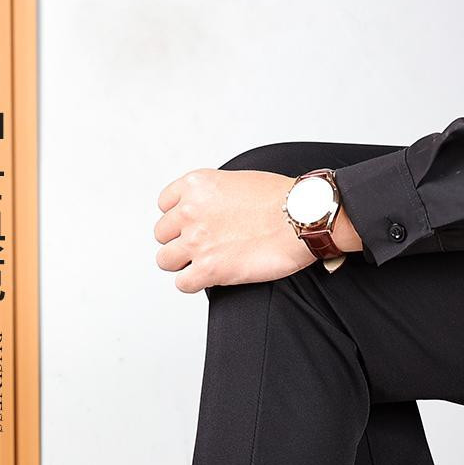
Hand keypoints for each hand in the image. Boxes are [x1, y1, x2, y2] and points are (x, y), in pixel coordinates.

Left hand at [154, 168, 360, 293]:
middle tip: (201, 246)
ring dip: (182, 264)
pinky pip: (182, 284)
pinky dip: (193, 283)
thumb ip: (213, 196)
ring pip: (165, 260)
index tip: (191, 225)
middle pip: (162, 235)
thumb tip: (209, 213)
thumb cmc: (281, 199)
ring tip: (204, 263)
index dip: (179, 218)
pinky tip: (210, 277)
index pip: (164, 205)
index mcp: (196, 185)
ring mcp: (196, 241)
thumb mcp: (236, 180)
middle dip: (180, 241)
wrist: (302, 217)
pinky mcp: (208, 269)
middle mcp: (190, 211)